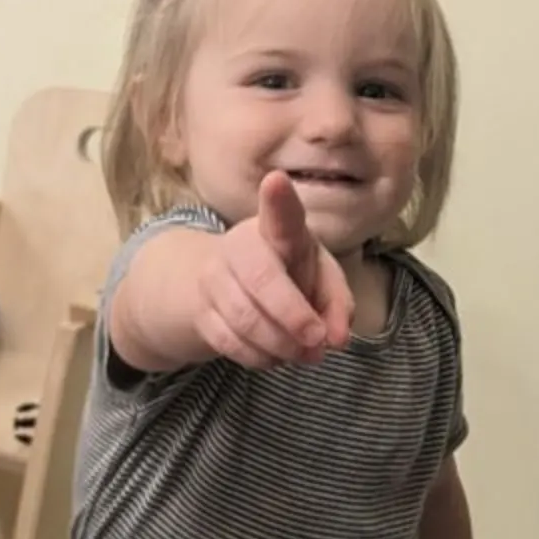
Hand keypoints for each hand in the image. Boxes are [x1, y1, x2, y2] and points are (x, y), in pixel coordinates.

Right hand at [192, 172, 354, 368]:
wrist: (229, 284)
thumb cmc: (289, 274)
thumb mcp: (321, 280)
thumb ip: (338, 306)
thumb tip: (337, 339)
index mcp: (279, 229)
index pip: (280, 214)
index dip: (278, 200)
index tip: (276, 181)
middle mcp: (241, 245)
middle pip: (261, 278)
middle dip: (293, 315)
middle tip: (318, 342)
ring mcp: (214, 277)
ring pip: (244, 318)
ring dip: (280, 345)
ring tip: (305, 354)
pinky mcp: (200, 308)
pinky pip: (228, 341)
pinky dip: (258, 357)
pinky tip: (275, 356)